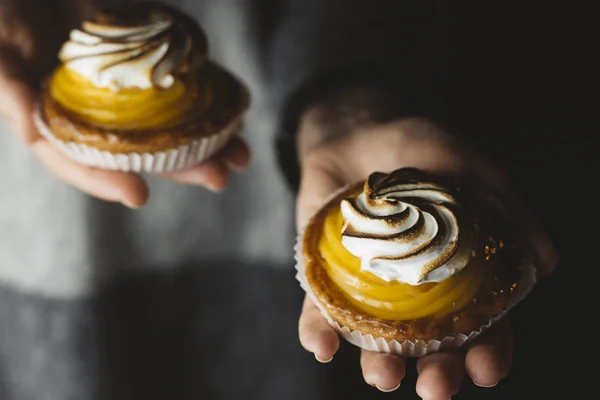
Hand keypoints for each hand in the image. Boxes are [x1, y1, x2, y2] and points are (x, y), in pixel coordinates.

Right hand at [0, 0, 249, 208]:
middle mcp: (94, 109)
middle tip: (219, 177)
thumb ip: (7, 87)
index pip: (79, 159)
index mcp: (54, 117)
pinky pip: (177, 82)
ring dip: (205, 136)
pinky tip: (233, 105)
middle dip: (180, 166)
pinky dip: (205, 93)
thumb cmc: (2, 12)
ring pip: (166, 120)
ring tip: (241, 152)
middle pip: (138, 147)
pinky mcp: (144, 57)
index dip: (105, 180)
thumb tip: (32, 127)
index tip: (139, 195)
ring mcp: (123, 86)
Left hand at [295, 96, 558, 397]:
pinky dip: (319, 334)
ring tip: (383, 375)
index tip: (487, 369)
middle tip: (437, 388)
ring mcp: (369, 288)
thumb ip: (509, 209)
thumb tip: (547, 263)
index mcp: (458, 276)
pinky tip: (323, 347)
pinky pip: (320, 313)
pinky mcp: (325, 278)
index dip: (489, 352)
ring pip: (377, 341)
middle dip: (438, 374)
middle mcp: (415, 292)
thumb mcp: (470, 167)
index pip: (481, 326)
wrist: (354, 131)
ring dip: (381, 366)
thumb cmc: (419, 149)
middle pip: (432, 347)